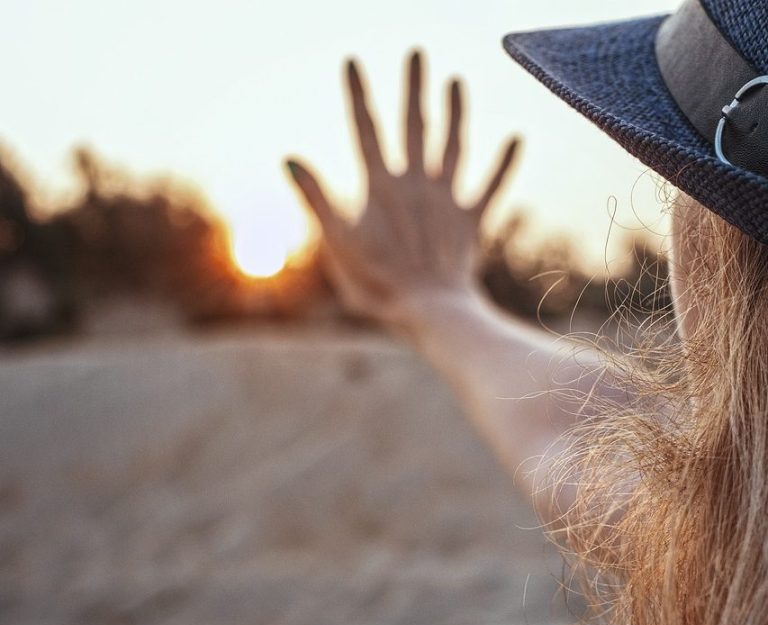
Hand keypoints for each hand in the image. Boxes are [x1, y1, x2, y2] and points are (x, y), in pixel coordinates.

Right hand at [285, 51, 518, 326]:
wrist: (428, 311)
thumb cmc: (377, 284)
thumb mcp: (337, 244)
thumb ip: (317, 199)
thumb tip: (290, 158)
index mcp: (381, 187)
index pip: (365, 130)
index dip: (357, 95)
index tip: (352, 61)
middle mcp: (417, 184)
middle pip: (415, 125)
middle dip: (414, 86)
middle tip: (417, 52)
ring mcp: (447, 200)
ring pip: (453, 146)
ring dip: (455, 112)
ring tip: (457, 81)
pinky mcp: (471, 222)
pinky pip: (491, 188)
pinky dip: (504, 164)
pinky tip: (516, 138)